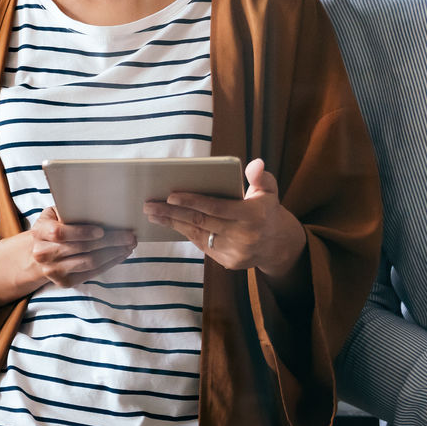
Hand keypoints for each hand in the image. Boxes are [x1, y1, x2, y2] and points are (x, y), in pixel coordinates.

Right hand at [25, 206, 136, 289]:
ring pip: (89, 262)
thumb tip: (102, 209)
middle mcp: (43, 254)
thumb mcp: (55, 215)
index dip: (82, 232)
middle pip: (81, 248)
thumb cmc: (52, 227)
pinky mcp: (64, 282)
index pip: (60, 233)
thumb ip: (70, 212)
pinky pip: (92, 273)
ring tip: (128, 245)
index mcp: (40, 232)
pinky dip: (109, 264)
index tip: (101, 230)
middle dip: (110, 241)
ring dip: (113, 254)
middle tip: (129, 236)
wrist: (38, 252)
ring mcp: (53, 271)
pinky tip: (120, 255)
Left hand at [142, 158, 305, 278]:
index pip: (216, 207)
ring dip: (172, 224)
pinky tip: (170, 223)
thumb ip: (260, 177)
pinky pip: (201, 245)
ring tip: (152, 214)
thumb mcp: (269, 191)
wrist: (277, 245)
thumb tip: (255, 163)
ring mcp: (235, 252)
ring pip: (197, 235)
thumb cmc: (266, 210)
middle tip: (149, 204)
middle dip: (172, 213)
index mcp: (253, 215)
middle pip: (201, 222)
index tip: (170, 195)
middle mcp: (243, 236)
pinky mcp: (228, 262)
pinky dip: (185, 233)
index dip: (192, 201)